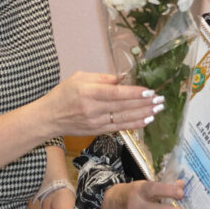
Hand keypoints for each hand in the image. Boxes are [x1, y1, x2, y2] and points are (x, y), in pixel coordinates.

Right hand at [42, 71, 164, 136]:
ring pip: (124, 118)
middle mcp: (93, 109)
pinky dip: (135, 124)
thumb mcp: (80, 78)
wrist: (48, 118)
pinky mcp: (97, 131)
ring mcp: (96, 122)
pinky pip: (120, 127)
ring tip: (158, 109)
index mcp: (89, 92)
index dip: (134, 93)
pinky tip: (147, 120)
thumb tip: (123, 78)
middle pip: (124, 107)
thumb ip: (103, 78)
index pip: (116, 93)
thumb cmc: (63, 94)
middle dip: (144, 104)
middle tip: (161, 100)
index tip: (149, 91)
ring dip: (144, 114)